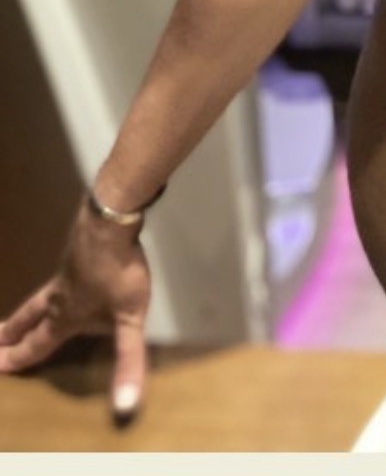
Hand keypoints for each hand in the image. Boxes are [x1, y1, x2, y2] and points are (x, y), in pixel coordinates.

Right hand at [0, 199, 152, 420]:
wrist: (112, 222)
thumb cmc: (118, 273)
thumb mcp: (129, 320)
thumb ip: (128, 360)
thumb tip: (126, 407)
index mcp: (65, 317)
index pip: (38, 344)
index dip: (18, 358)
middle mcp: (59, 295)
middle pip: (29, 318)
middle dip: (12, 333)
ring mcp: (67, 271)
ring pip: (41, 296)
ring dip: (27, 311)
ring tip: (20, 316)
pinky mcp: (78, 251)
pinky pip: (58, 276)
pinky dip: (49, 288)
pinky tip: (62, 280)